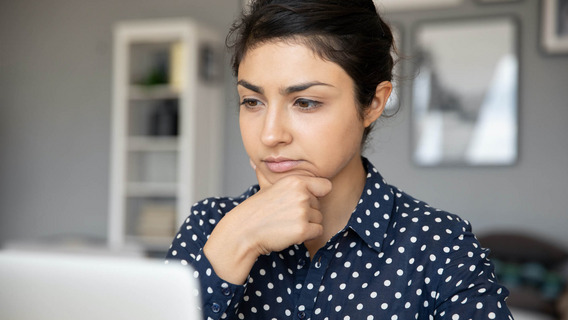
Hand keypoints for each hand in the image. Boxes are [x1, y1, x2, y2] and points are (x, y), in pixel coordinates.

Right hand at [203, 160, 331, 283]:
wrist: (244, 231)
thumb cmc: (255, 210)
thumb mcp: (265, 187)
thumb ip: (270, 174)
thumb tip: (254, 161)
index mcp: (295, 181)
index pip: (325, 186)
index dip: (316, 195)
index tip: (303, 201)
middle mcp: (301, 194)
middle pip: (319, 205)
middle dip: (307, 212)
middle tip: (286, 215)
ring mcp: (302, 212)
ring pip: (319, 219)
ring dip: (306, 224)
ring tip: (286, 223)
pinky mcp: (303, 229)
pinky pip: (318, 232)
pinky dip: (307, 235)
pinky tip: (290, 232)